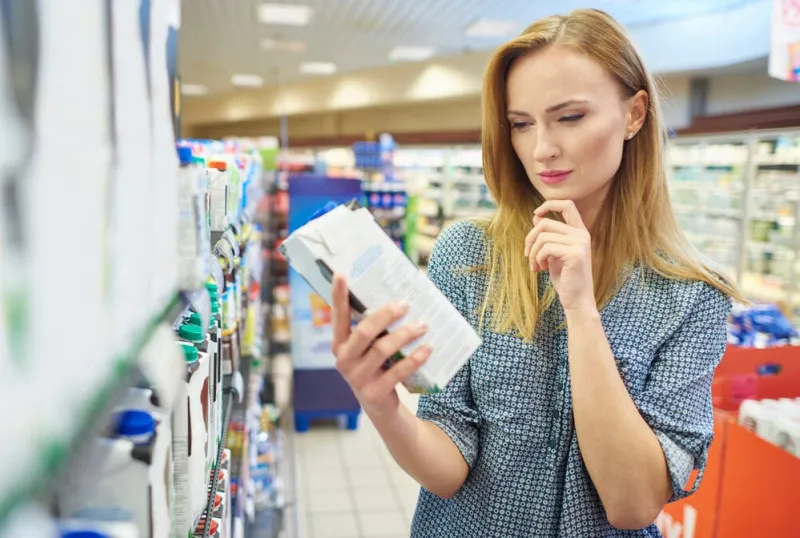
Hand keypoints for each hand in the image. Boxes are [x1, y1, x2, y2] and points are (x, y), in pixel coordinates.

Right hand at [331, 274, 432, 416]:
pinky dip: (415, 358)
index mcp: (339, 344)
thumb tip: (398, 298)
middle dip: (385, 315)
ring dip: (405, 334)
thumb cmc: (376, 366)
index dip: (338, 296)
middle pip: (364, 331)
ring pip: (382, 350)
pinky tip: (427, 349)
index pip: (338, 316)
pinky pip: (398, 371)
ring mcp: (357, 378)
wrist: (379, 406)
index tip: (341, 274)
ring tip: (423, 325)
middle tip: (405, 304)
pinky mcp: (374, 393)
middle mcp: (343, 360)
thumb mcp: (368, 348)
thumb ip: (374, 329)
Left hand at [523, 200, 596, 313]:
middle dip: (530, 239)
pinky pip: (546, 248)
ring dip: (533, 252)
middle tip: (528, 256)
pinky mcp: (575, 254)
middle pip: (545, 223)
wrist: (577, 299)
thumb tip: (536, 216)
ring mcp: (580, 243)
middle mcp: (582, 235)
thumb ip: (548, 235)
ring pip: (543, 236)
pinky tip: (541, 269)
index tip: (536, 214)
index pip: (568, 205)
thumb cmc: (565, 277)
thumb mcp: (553, 253)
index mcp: (579, 232)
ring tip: (535, 265)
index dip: (549, 204)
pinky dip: (538, 258)